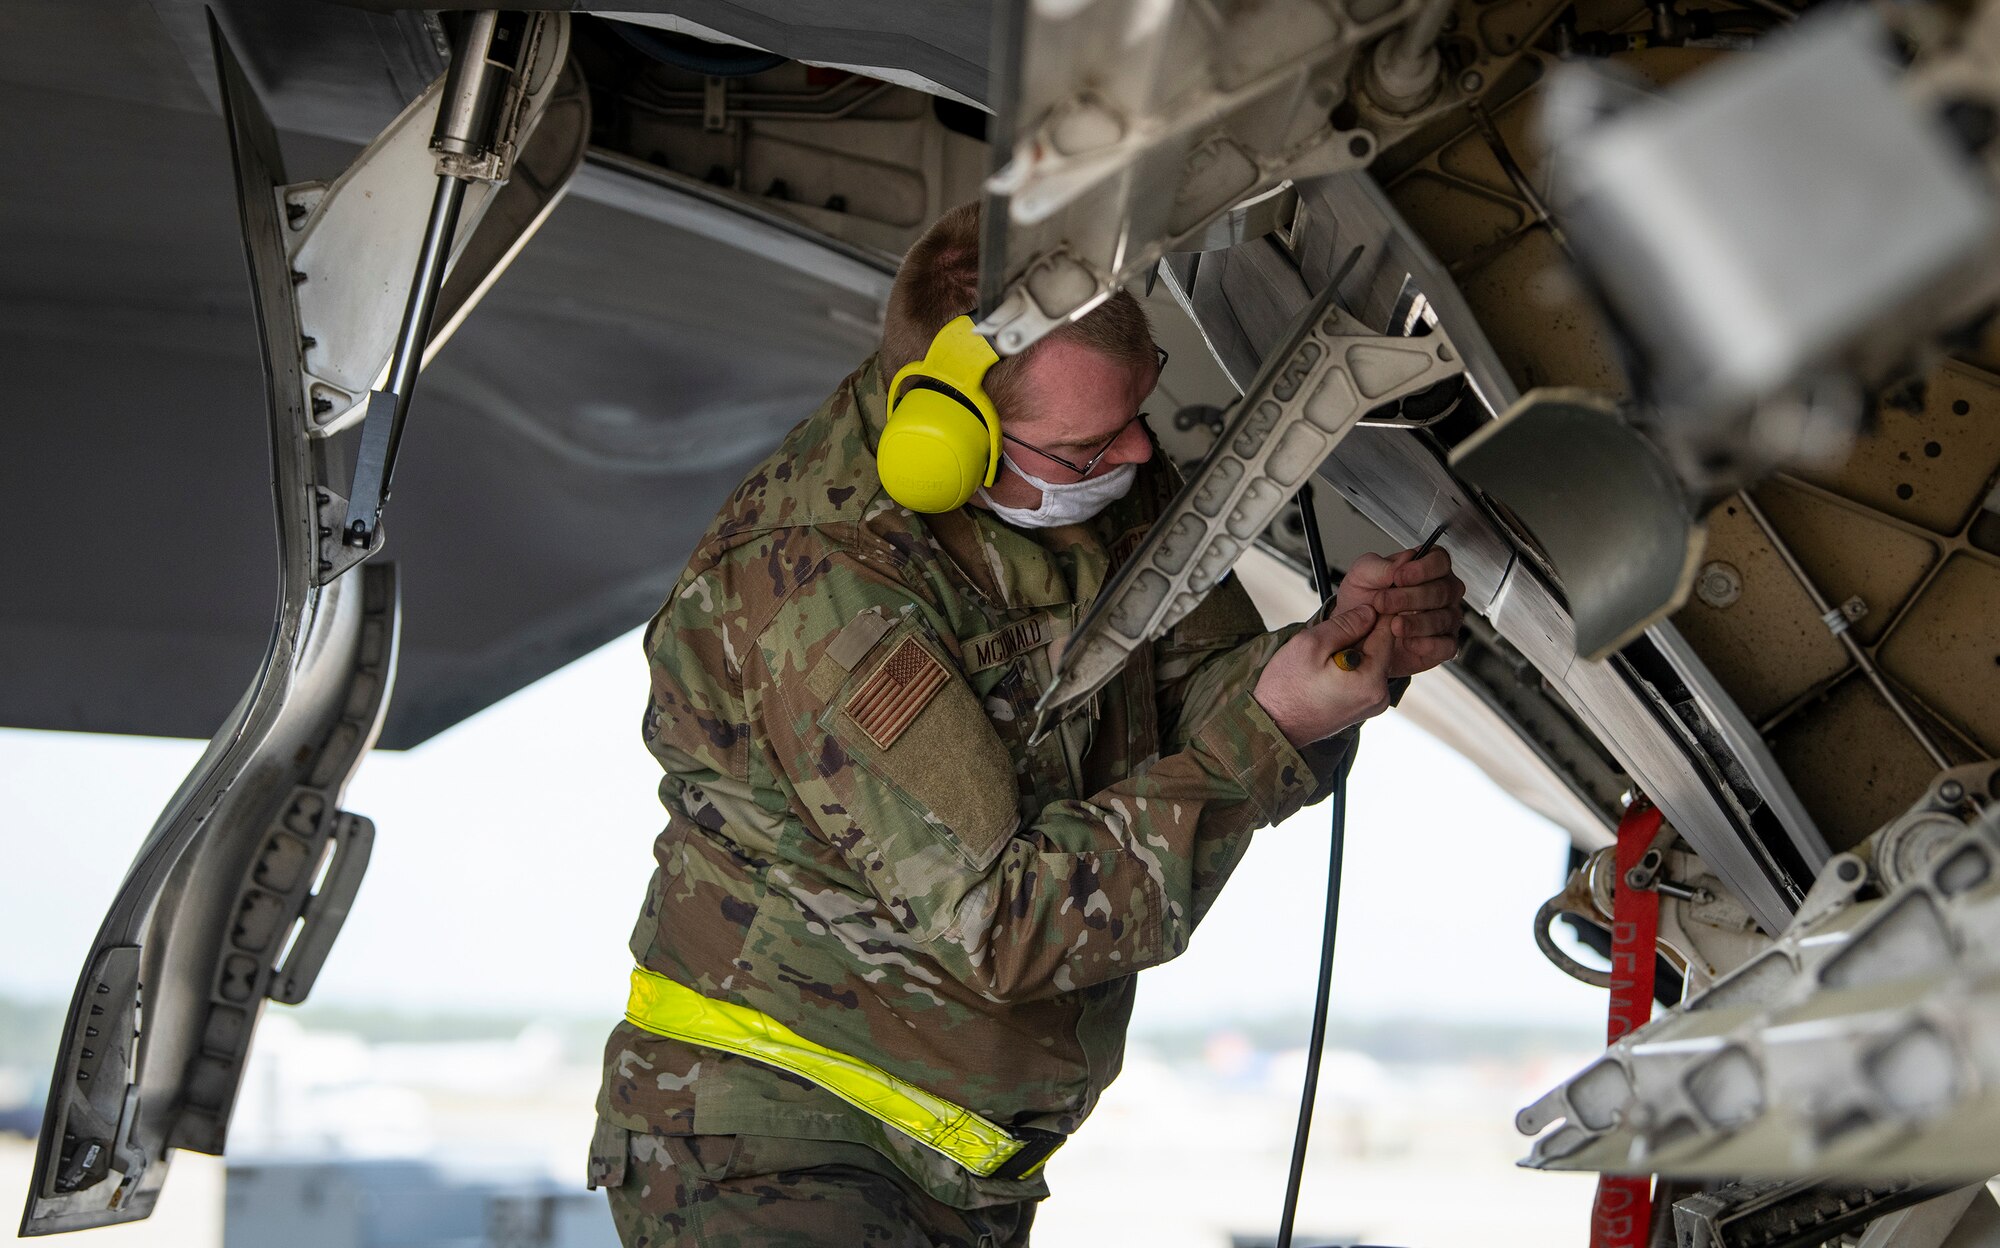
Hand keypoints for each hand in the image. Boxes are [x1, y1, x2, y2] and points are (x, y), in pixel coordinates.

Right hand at [1254, 604, 1394, 746]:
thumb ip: (1345, 624)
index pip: (1387, 631)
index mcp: (1372, 680)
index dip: (1370, 615)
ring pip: (1372, 660)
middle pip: (1381, 647)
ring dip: (1352, 650)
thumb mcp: (1311, 644)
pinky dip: (1349, 666)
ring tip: (1324, 657)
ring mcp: (1373, 704)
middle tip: (1328, 638)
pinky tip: (1326, 670)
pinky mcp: (1363, 708)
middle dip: (1358, 635)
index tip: (1348, 614)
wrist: (1273, 725)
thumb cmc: (1286, 688)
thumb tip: (1370, 611)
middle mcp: (1380, 695)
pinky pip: (1364, 676)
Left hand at [1333, 547, 1464, 677]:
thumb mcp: (1361, 577)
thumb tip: (1403, 562)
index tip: (1399, 577)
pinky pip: (1446, 645)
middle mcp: (1441, 592)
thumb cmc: (1362, 601)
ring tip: (1393, 625)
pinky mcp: (1443, 645)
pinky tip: (1407, 642)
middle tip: (1383, 602)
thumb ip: (1381, 567)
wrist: (1353, 634)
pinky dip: (1427, 644)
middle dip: (1410, 597)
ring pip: (1445, 618)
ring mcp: (1446, 619)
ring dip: (1417, 623)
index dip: (1423, 568)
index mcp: (1426, 569)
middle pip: (1443, 590)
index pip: (1440, 561)